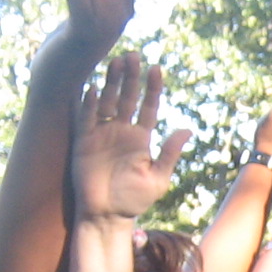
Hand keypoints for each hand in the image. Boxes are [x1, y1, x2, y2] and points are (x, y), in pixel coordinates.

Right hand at [71, 53, 190, 221]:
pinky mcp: (84, 141)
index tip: (156, 68)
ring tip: (115, 61)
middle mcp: (121, 131)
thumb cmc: (135, 200)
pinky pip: (86, 118)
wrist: (107, 217)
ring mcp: (102, 134)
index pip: (148, 106)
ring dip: (111, 82)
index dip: (152, 87)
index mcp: (141, 138)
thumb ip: (170, 153)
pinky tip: (94, 86)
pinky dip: (89, 102)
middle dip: (130, 77)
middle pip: (127, 97)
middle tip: (133, 55)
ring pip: (107, 101)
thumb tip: (188, 128)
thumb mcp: (158, 178)